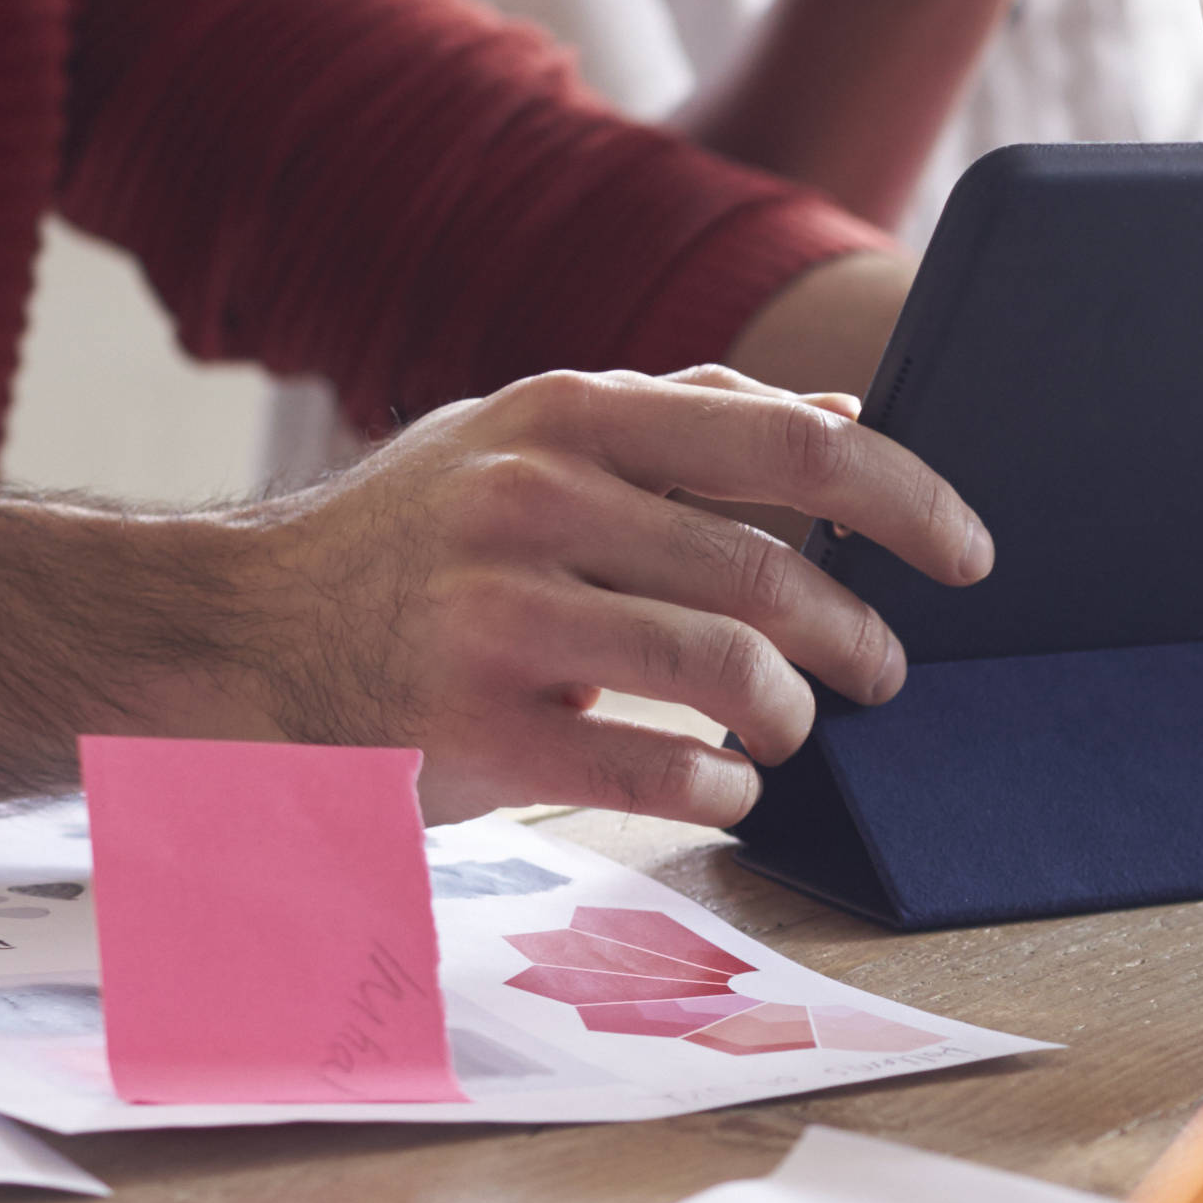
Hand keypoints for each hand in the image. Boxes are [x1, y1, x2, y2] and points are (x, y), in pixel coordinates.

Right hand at [231, 363, 989, 825]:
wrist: (234, 634)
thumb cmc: (410, 541)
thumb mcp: (525, 441)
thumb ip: (676, 424)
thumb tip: (846, 418)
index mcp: (565, 415)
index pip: (784, 440)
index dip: (903, 497)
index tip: (968, 552)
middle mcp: (534, 503)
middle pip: (770, 573)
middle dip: (858, 637)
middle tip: (885, 670)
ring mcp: (498, 618)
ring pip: (727, 670)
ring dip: (790, 717)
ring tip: (789, 732)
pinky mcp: (474, 729)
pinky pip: (658, 768)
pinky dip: (722, 786)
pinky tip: (725, 784)